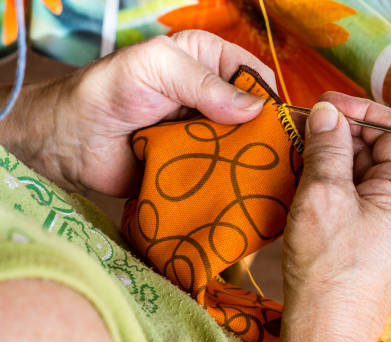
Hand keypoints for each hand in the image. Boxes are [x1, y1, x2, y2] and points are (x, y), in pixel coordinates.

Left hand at [0, 30, 274, 195]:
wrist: (70, 144)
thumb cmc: (108, 92)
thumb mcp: (156, 68)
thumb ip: (204, 83)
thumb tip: (255, 110)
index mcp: (208, 62)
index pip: (256, 76)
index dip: (271, 99)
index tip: (284, 128)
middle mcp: (213, 98)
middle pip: (257, 116)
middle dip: (267, 136)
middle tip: (280, 161)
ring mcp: (207, 134)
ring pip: (245, 147)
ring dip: (253, 162)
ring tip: (269, 182)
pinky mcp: (198, 164)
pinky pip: (225, 172)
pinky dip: (235, 181)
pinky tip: (248, 193)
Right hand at [271, 93, 390, 341]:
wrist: (326, 332)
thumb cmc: (328, 269)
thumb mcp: (323, 197)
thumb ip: (329, 147)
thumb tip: (328, 112)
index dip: (364, 110)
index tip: (327, 105)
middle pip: (385, 149)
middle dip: (346, 134)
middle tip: (306, 128)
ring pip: (370, 173)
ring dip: (338, 158)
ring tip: (302, 154)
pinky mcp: (378, 239)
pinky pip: (362, 197)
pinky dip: (338, 183)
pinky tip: (309, 182)